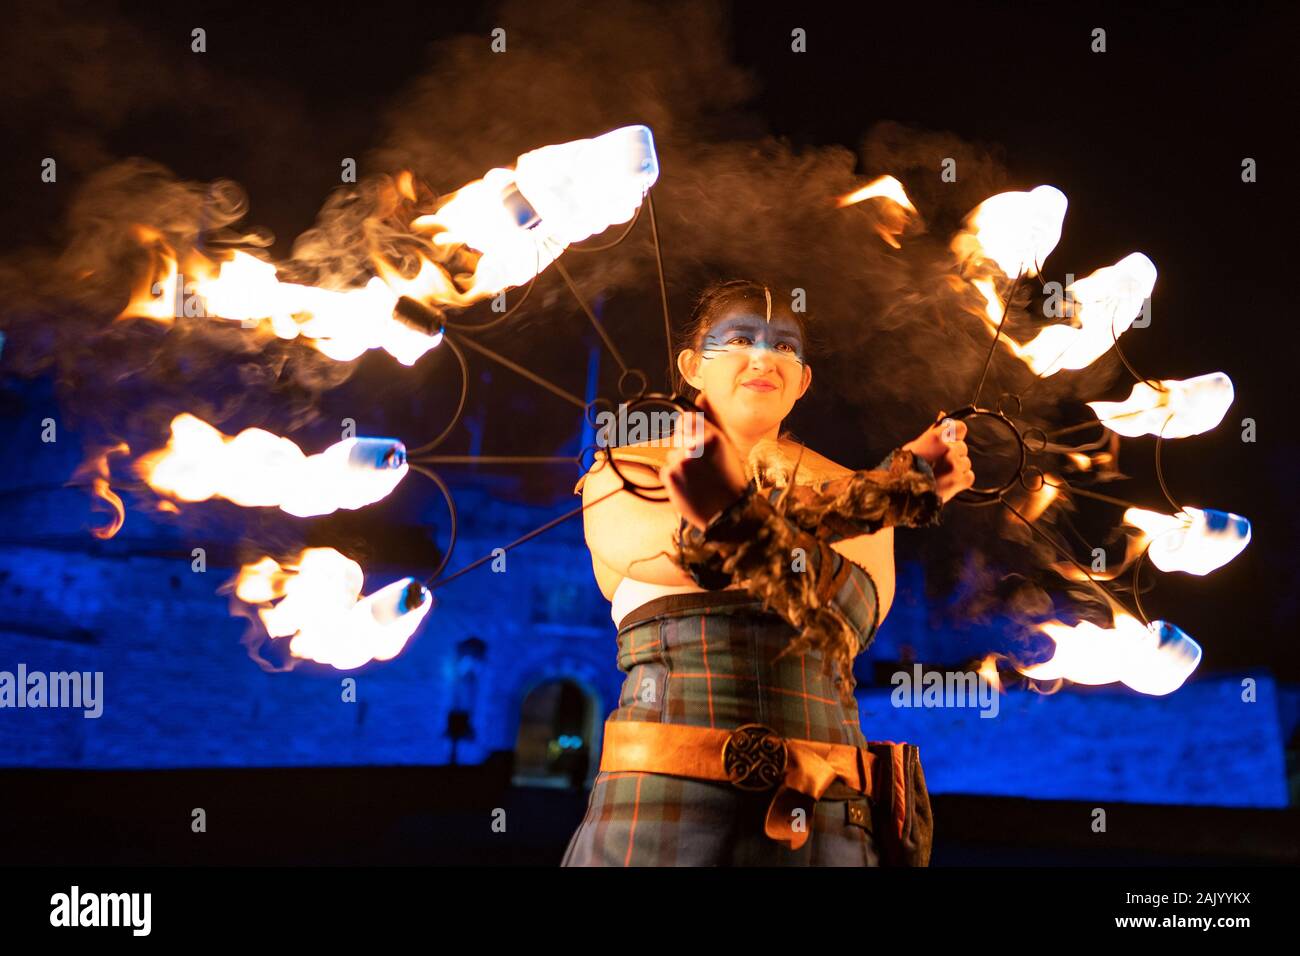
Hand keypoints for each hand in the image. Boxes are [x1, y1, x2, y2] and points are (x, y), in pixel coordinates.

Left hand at [661, 394, 748, 529]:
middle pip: (677, 439)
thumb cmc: (730, 482)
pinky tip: (689, 489)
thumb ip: (709, 429)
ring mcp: (681, 462)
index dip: (686, 430)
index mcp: (713, 437)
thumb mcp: (727, 450)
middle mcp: (695, 446)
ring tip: (697, 481)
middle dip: (685, 451)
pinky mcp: (670, 476)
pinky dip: (674, 480)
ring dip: (680, 467)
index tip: (689, 439)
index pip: (686, 419)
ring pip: (671, 457)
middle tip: (700, 468)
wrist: (728, 513)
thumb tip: (696, 406)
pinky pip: (666, 472)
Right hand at [902, 415, 974, 503]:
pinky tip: (947, 483)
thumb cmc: (905, 467)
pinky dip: (961, 480)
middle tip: (938, 464)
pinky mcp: (960, 481)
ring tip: (941, 476)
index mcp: (936, 437)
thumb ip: (933, 430)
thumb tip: (942, 414)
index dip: (955, 434)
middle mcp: (948, 449)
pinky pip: (969, 476)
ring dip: (957, 469)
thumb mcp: (916, 445)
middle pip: (963, 447)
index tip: (949, 441)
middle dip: (954, 454)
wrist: (903, 493)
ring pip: (966, 462)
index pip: (960, 427)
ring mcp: (955, 466)